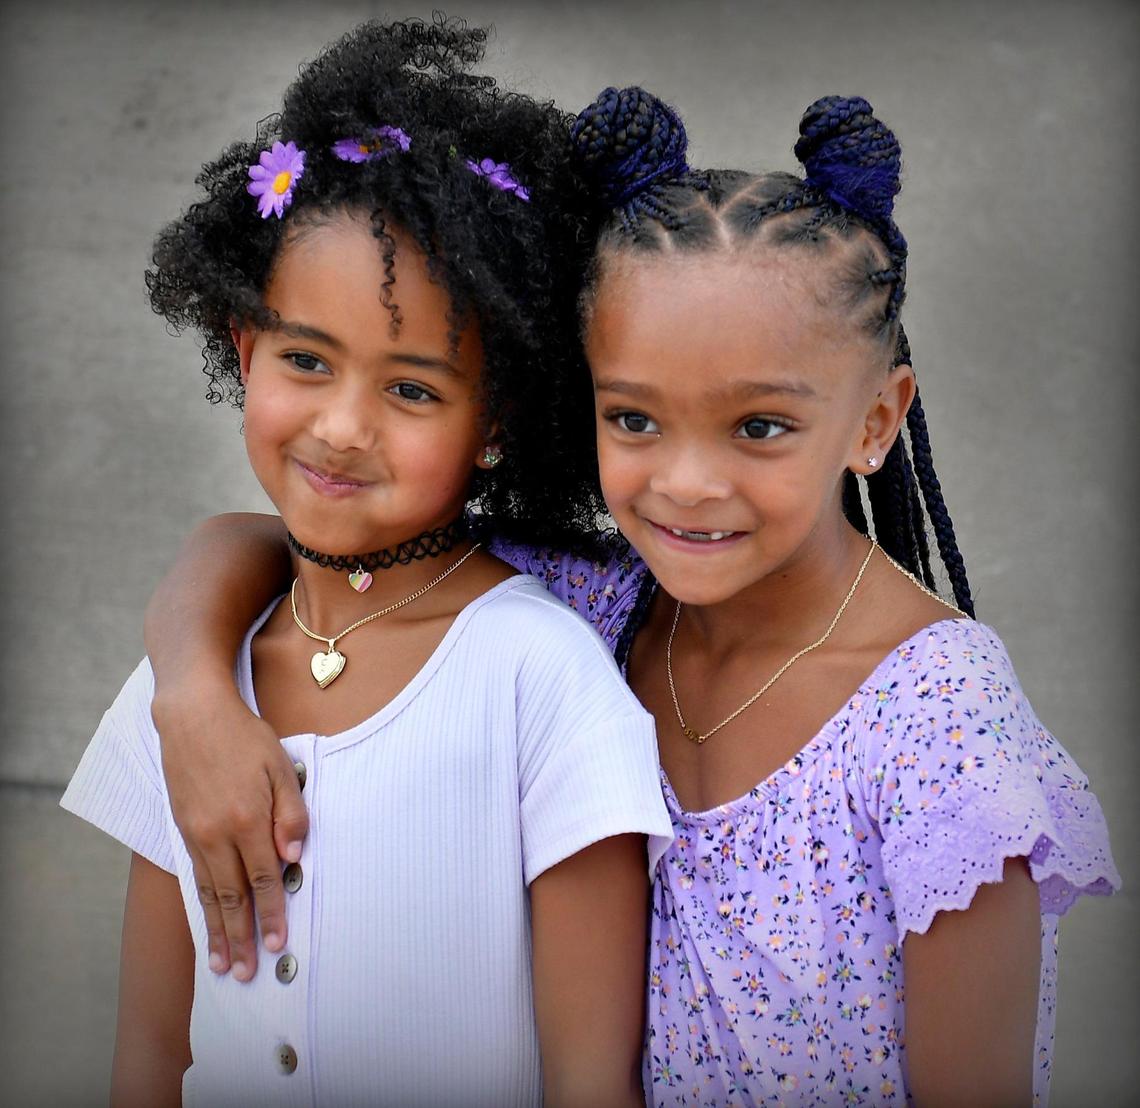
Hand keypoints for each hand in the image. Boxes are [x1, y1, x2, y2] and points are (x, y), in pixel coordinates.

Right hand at [151, 684, 307, 980]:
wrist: (192, 714)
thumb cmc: (243, 736)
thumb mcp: (280, 765)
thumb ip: (291, 813)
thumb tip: (294, 858)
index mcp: (247, 819)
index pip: (264, 879)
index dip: (273, 913)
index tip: (281, 944)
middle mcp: (217, 834)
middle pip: (233, 897)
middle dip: (242, 938)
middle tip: (248, 973)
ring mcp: (195, 834)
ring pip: (210, 893)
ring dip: (218, 932)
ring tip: (223, 964)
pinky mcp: (182, 829)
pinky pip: (195, 877)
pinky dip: (202, 905)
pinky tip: (207, 921)